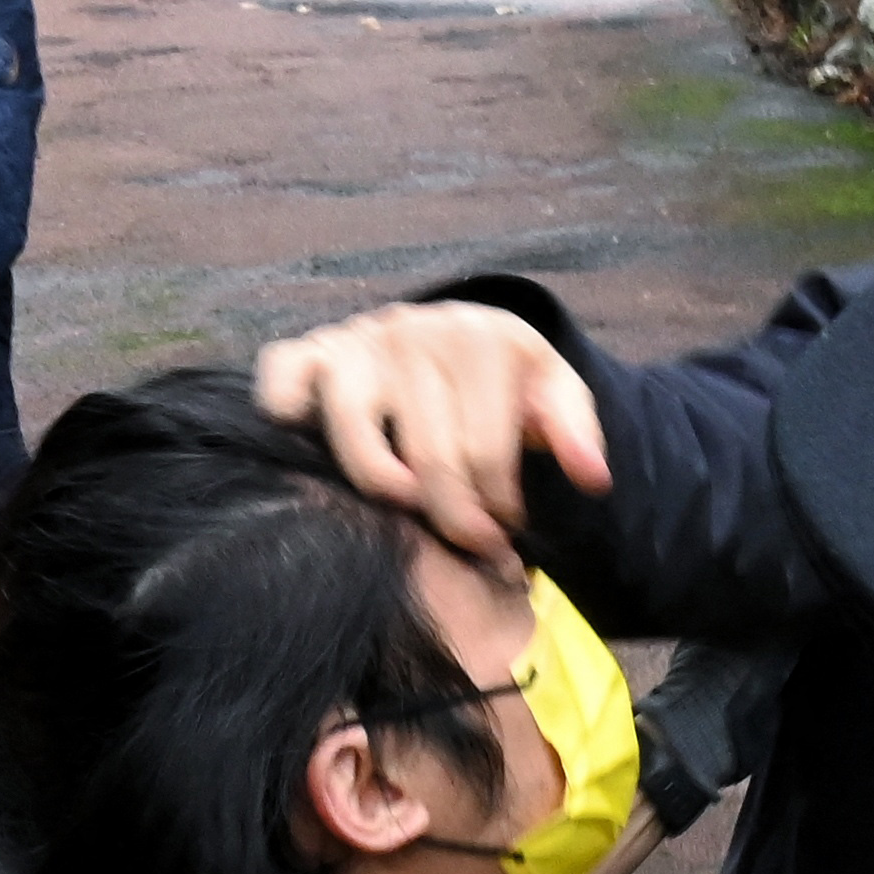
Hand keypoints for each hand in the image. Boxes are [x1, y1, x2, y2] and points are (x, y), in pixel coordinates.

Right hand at [251, 302, 609, 563]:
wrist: (457, 339)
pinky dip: (289, 417)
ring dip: (384, 489)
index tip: (506, 534)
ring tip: (411, 508)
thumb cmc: (506, 385)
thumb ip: (577, 433)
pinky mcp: (310, 352)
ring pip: (357, 437)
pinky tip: (325, 455)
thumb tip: (592, 479)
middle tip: (471, 544)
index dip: (498, 510)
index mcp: (482, 336)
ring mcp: (357, 340)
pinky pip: (281, 383)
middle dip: (454, 518)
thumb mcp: (554, 396)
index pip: (484, 455)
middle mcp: (414, 329)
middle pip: (428, 459)